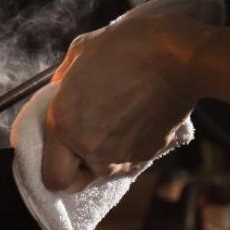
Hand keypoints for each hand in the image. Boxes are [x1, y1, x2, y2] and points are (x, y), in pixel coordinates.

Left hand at [41, 13, 211, 191]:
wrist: (178, 57)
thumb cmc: (128, 48)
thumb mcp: (80, 53)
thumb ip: (61, 81)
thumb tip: (59, 92)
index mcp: (64, 125)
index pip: (50, 177)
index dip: (50, 166)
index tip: (54, 148)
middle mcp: (91, 148)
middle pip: (75, 181)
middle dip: (75, 165)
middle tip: (82, 135)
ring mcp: (122, 156)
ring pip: (102, 170)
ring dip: (102, 152)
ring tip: (113, 118)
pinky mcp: (148, 155)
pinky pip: (128, 159)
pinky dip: (127, 145)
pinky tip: (132, 117)